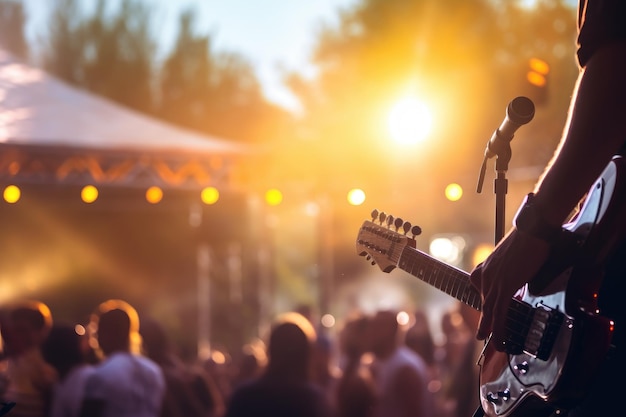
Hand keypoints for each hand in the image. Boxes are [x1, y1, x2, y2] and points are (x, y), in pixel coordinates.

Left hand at [469, 228, 550, 346]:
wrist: (531, 230)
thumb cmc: (527, 238)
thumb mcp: (514, 257)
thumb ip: (512, 270)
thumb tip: (519, 278)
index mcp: (486, 267)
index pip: (481, 290)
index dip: (487, 303)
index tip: (489, 312)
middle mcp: (485, 275)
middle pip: (483, 303)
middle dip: (485, 322)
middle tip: (482, 335)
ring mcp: (493, 281)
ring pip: (489, 311)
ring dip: (491, 330)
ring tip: (493, 345)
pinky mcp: (504, 286)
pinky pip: (499, 312)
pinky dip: (498, 328)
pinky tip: (499, 338)